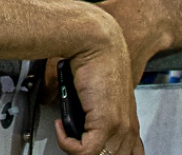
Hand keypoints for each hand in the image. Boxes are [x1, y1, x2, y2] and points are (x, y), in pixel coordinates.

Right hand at [56, 15, 141, 154]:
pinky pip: (86, 152)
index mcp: (126, 116)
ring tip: (63, 133)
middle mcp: (127, 124)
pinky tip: (60, 129)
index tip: (83, 146)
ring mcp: (119, 125)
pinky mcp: (107, 122)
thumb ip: (71, 96)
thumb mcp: (85, 81)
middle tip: (70, 142)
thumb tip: (51, 100)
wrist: (97, 38)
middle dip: (90, 152)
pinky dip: (68, 145)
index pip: (130, 151)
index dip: (110, 152)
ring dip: (76, 149)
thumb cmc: (93, 51)